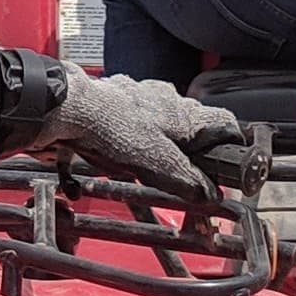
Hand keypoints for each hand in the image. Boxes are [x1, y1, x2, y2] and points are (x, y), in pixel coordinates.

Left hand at [37, 68, 212, 198]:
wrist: (65, 109)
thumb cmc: (112, 128)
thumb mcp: (160, 165)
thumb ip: (188, 180)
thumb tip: (210, 194)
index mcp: (183, 112)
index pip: (224, 123)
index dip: (231, 147)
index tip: (229, 167)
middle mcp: (161, 101)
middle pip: (188, 127)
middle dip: (188, 154)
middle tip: (184, 178)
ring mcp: (133, 101)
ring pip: (153, 126)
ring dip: (151, 149)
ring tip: (143, 171)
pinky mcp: (106, 107)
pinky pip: (115, 130)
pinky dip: (110, 150)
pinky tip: (96, 169)